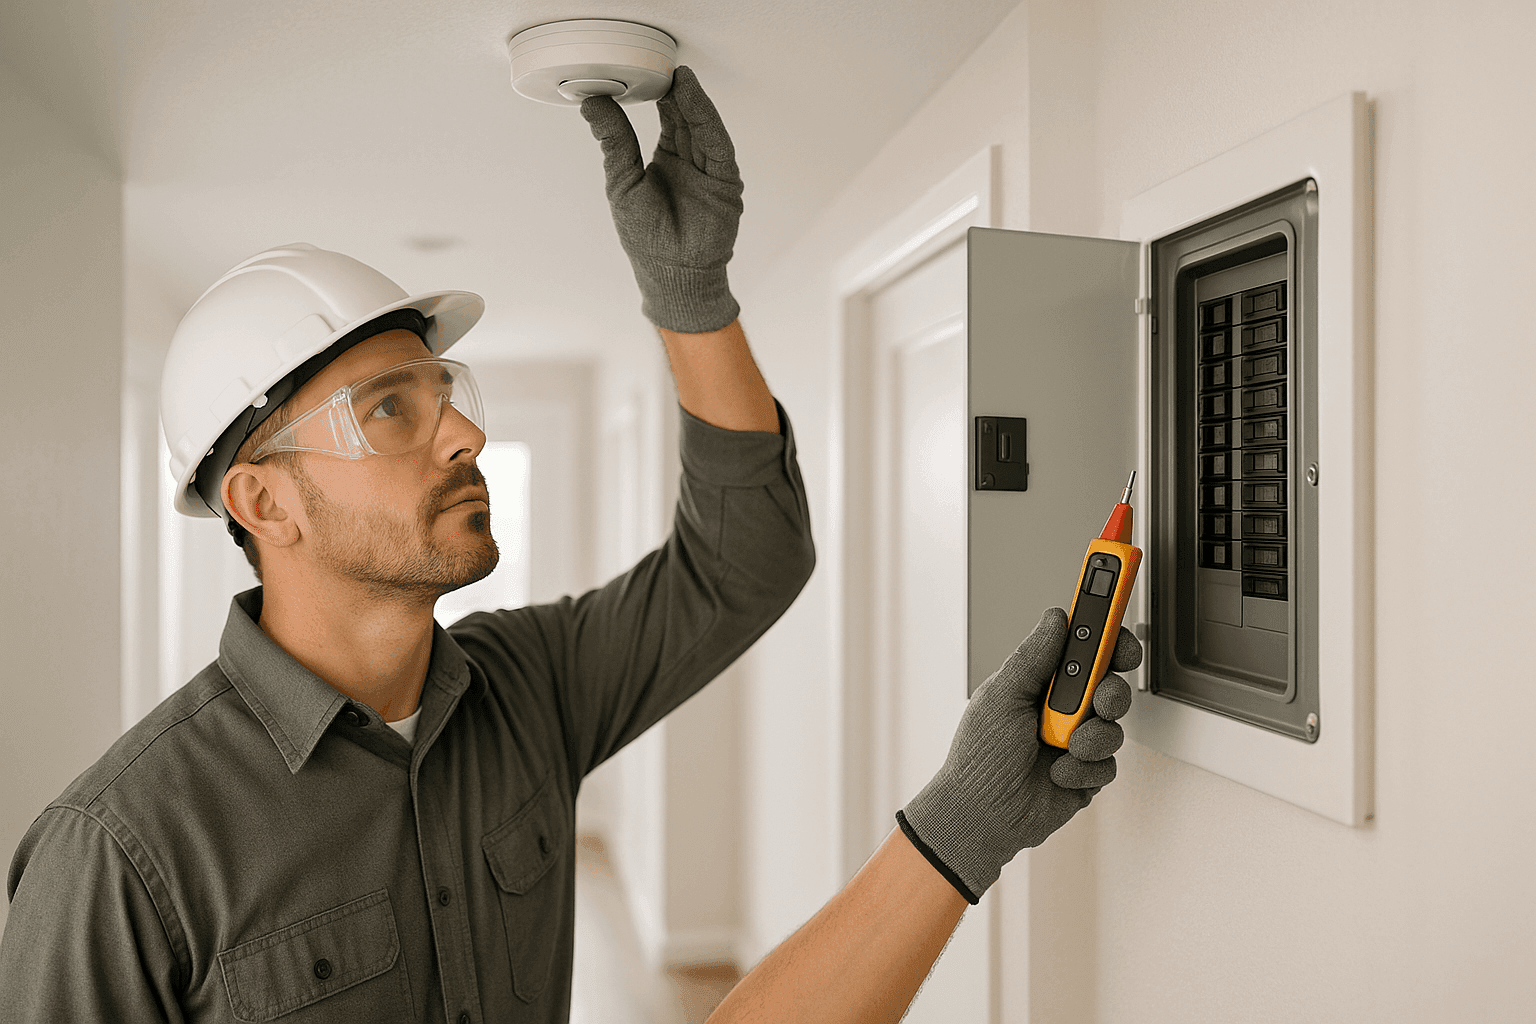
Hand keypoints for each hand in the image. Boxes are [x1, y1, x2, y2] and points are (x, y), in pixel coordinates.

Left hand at [579, 66, 743, 332]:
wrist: (672, 275)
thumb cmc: (647, 239)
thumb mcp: (622, 181)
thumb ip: (614, 140)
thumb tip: (592, 102)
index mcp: (666, 161)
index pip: (666, 118)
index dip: (658, 94)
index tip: (644, 70)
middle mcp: (690, 161)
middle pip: (686, 116)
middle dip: (676, 91)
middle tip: (662, 65)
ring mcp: (709, 170)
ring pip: (702, 126)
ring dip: (692, 101)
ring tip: (678, 78)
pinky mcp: (725, 180)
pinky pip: (716, 143)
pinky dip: (706, 120)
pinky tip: (693, 100)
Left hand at [898, 607, 1141, 901]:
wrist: (980, 816)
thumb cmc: (979, 757)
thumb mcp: (1001, 697)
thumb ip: (1033, 658)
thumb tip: (1057, 619)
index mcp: (1040, 681)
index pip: (1083, 648)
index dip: (1106, 635)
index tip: (1119, 623)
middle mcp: (1062, 708)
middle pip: (1109, 682)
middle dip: (1111, 689)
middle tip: (1100, 699)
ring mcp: (1077, 740)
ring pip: (1114, 725)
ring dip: (1092, 737)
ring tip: (1062, 748)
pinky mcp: (1088, 774)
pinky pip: (1108, 763)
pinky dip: (1082, 769)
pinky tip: (1056, 774)